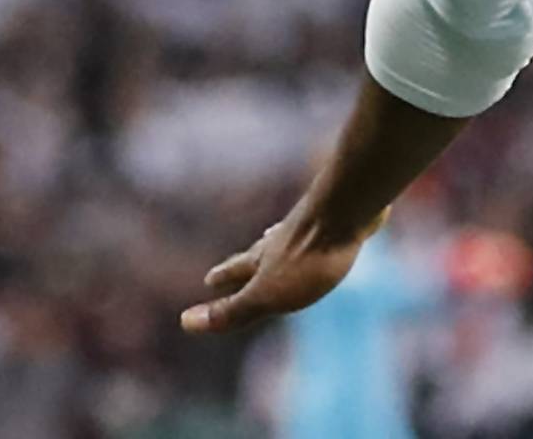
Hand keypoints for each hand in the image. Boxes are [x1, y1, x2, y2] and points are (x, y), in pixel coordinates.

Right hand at [180, 206, 386, 334]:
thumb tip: (184, 322)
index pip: (236, 270)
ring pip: (288, 237)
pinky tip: (327, 231)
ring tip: (273, 241)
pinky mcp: (341, 218)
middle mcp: (284, 239)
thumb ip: (232, 310)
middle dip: (246, 262)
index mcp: (264, 258)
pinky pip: (322, 227)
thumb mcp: (266, 294)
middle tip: (235, 263)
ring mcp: (312, 225)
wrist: (348, 210)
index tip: (208, 280)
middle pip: (260, 252)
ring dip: (277, 244)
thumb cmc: (307, 258)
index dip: (222, 278)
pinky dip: (314, 232)